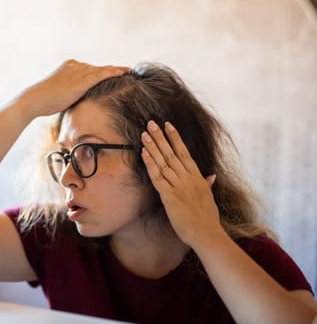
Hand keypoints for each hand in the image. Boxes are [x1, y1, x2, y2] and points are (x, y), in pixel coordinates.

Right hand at [18, 59, 129, 116]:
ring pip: (101, 70)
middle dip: (113, 70)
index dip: (104, 71)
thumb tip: (77, 98)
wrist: (35, 100)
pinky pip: (101, 75)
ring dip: (117, 70)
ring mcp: (78, 72)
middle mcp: (75, 66)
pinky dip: (113, 73)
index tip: (115, 72)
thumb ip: (72, 91)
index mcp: (70, 66)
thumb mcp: (61, 92)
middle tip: (128, 70)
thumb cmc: (45, 100)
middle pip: (98, 68)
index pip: (91, 69)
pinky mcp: (80, 81)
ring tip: (129, 71)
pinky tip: (123, 72)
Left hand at [140, 120, 221, 246]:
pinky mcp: (169, 195)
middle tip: (151, 123)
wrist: (206, 233)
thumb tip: (212, 175)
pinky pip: (157, 176)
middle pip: (172, 153)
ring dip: (153, 146)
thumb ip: (208, 184)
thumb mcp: (209, 198)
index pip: (184, 153)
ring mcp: (178, 185)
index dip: (175, 138)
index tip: (168, 125)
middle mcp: (187, 178)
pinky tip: (144, 153)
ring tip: (144, 133)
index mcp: (197, 177)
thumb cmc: (207, 219)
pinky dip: (150, 163)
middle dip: (161, 137)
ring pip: (163, 161)